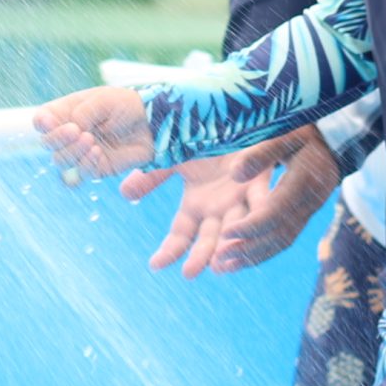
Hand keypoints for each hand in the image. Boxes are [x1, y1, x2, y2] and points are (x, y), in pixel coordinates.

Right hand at [30, 86, 152, 179]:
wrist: (152, 121)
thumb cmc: (126, 105)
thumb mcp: (104, 100)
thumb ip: (84, 112)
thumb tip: (72, 129)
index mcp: (67, 113)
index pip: (42, 121)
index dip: (42, 123)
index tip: (49, 121)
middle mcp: (70, 135)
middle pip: (47, 143)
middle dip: (57, 138)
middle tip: (75, 130)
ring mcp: (81, 153)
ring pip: (61, 161)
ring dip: (72, 151)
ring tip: (90, 139)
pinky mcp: (96, 167)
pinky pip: (82, 173)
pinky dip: (86, 163)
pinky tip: (97, 152)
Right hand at [116, 126, 340, 275]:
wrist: (231, 112)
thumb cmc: (200, 136)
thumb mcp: (173, 156)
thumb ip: (152, 175)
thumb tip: (124, 191)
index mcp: (197, 205)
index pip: (181, 235)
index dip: (170, 250)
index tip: (156, 264)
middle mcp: (220, 208)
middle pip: (209, 238)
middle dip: (201, 256)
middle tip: (190, 272)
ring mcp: (241, 198)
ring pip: (236, 228)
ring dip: (228, 244)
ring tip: (219, 261)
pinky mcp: (262, 180)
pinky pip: (262, 202)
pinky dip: (255, 215)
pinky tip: (245, 227)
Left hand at [221, 125, 344, 266]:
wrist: (336, 140)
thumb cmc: (306, 132)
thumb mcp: (285, 133)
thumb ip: (261, 153)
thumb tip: (234, 174)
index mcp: (303, 181)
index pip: (275, 213)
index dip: (250, 226)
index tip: (224, 234)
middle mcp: (309, 202)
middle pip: (278, 235)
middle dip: (247, 249)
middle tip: (218, 260)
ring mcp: (309, 211)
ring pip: (281, 242)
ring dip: (252, 256)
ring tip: (223, 267)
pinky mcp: (304, 216)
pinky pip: (284, 239)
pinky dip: (262, 251)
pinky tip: (240, 258)